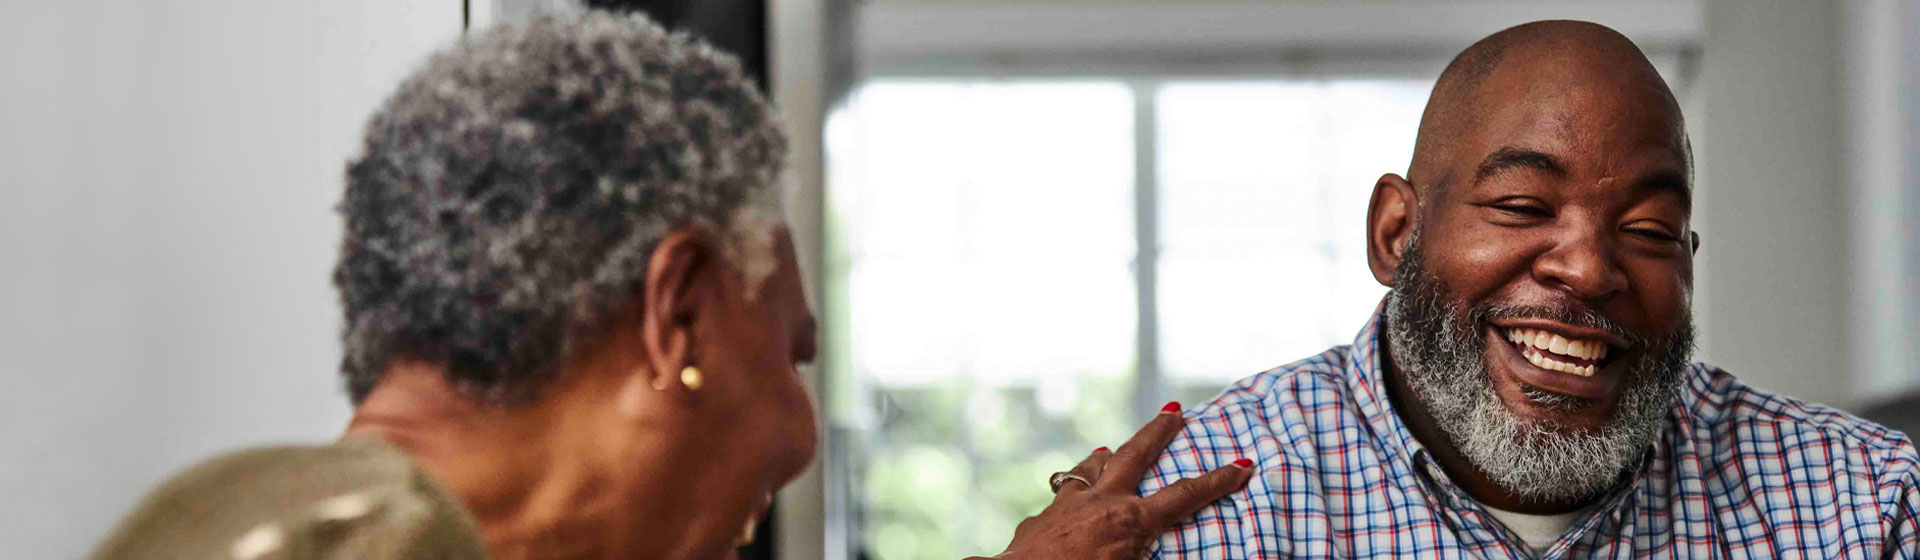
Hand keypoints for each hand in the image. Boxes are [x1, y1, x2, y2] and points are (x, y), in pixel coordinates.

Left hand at [975, 402, 1253, 559]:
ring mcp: (1066, 507)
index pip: (1182, 497)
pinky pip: (1061, 496)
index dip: (1216, 481)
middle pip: (1134, 455)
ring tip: (1109, 448)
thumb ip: (1147, 557)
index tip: (1241, 464)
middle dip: (1158, 432)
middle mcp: (1099, 504)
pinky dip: (1072, 491)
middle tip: (1175, 411)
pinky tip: (1067, 498)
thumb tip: (1153, 547)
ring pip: (1089, 469)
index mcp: (1129, 522)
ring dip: (1105, 457)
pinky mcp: (1039, 519)